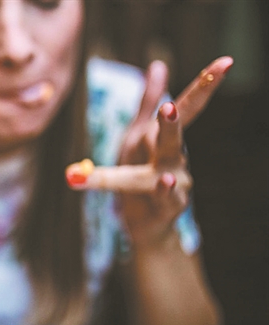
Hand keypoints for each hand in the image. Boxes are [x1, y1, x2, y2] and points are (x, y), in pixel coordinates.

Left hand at [67, 56, 232, 246]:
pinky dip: (163, 189)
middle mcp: (176, 158)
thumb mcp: (137, 136)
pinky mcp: (168, 207)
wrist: (144, 223)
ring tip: (167, 126)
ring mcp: (177, 183)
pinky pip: (164, 197)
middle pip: (175, 134)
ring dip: (166, 144)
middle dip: (177, 117)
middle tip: (170, 104)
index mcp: (165, 139)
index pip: (186, 108)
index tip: (226, 62)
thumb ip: (146, 102)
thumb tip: (158, 65)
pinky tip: (164, 179)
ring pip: (168, 164)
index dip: (204, 85)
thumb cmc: (140, 176)